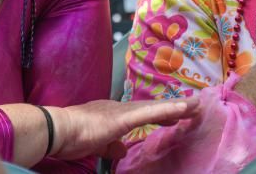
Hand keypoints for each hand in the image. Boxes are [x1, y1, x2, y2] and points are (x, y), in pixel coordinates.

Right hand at [49, 97, 197, 160]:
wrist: (58, 129)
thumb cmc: (72, 137)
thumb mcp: (96, 144)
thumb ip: (110, 145)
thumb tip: (120, 150)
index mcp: (115, 114)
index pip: (143, 113)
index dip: (161, 113)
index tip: (178, 114)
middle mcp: (121, 108)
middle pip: (153, 107)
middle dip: (175, 107)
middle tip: (195, 106)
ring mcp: (123, 111)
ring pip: (156, 107)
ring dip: (178, 106)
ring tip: (197, 105)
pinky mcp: (124, 117)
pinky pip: (150, 113)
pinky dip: (168, 109)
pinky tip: (183, 109)